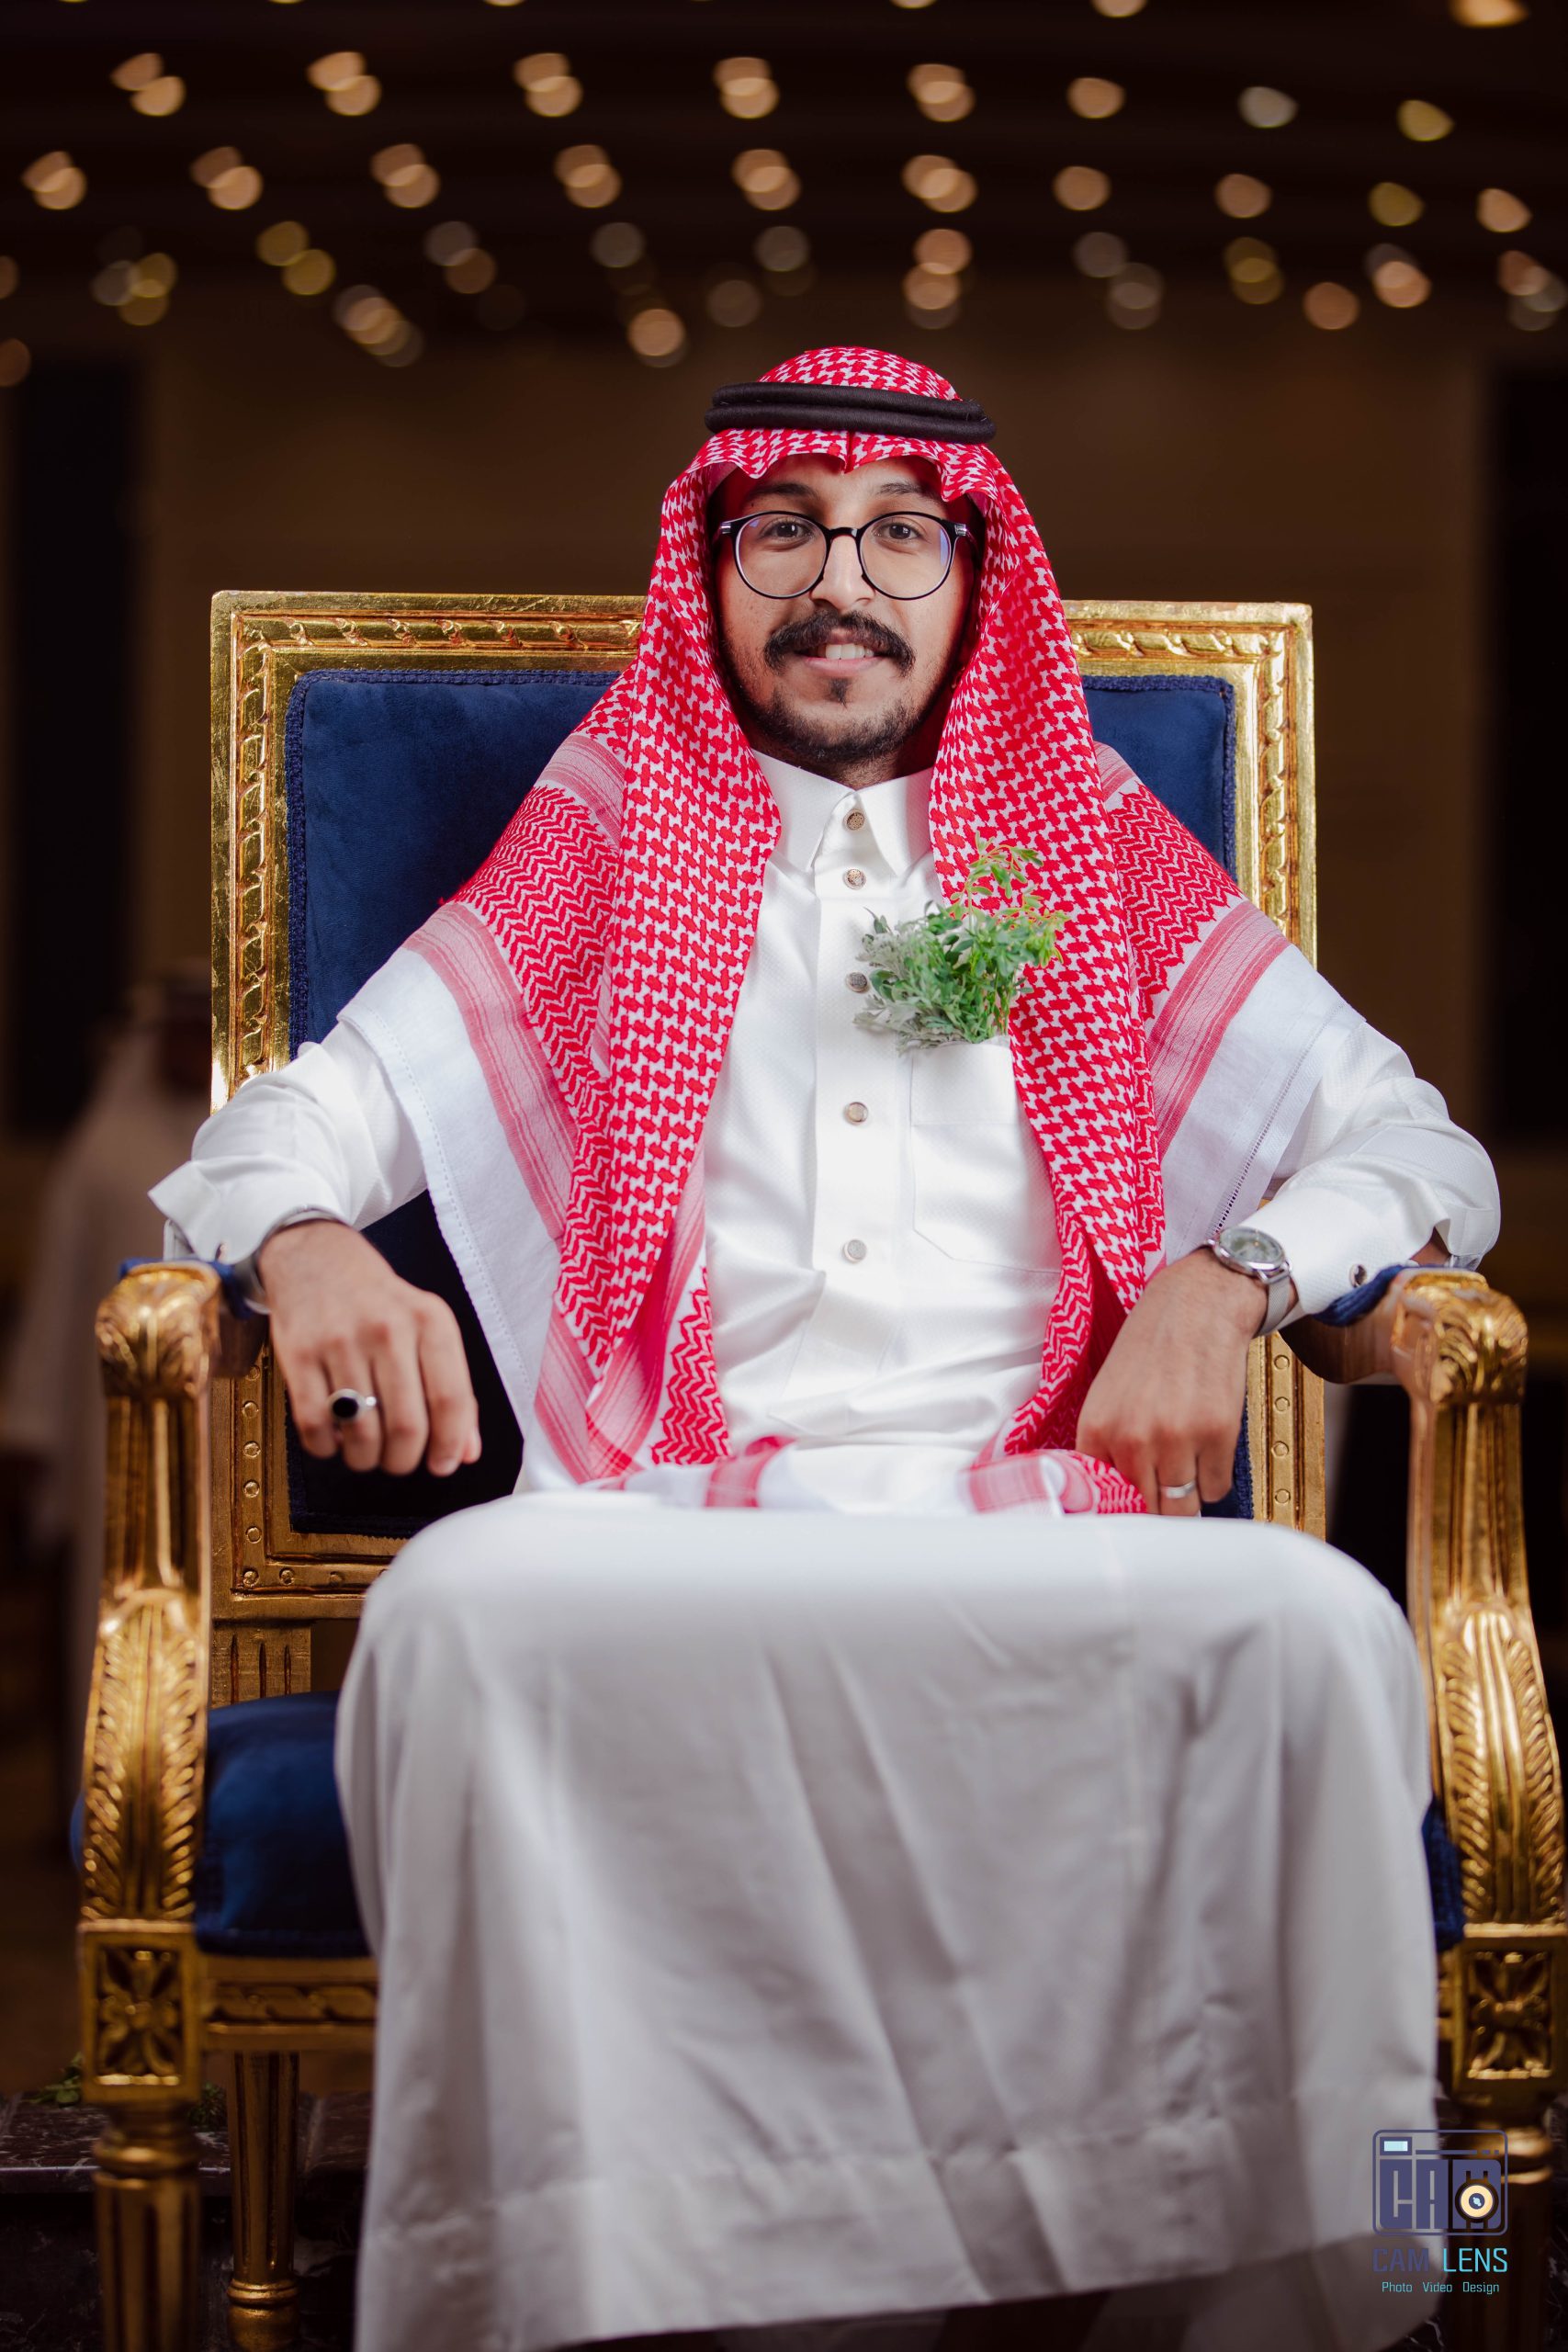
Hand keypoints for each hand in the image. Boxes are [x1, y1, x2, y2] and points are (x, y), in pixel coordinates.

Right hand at [257, 1220, 481, 1477]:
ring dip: (365, 1459)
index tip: (441, 1465)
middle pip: (406, 1426)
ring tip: (366, 1451)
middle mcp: (387, 1330)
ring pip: (361, 1433)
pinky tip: (334, 1439)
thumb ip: (452, 1389)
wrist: (316, 1258)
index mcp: (430, 1321)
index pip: (451, 1399)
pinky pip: (315, 1425)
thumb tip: (465, 1452)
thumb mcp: (427, 1329)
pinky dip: (327, 1448)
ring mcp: (340, 1342)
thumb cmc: (379, 1303)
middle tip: (398, 1460)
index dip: (448, 1445)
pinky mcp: (298, 1355)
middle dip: (403, 1460)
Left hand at [1075, 1249, 1282, 1517]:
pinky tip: (1207, 1448)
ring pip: (1183, 1507)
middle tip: (1164, 1484)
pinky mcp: (1217, 1434)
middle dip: (1157, 1503)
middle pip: (1146, 1510)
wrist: (1197, 1305)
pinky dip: (1214, 1477)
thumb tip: (1114, 1496)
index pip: (1104, 1499)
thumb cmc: (1152, 1345)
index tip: (1133, 1506)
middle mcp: (1133, 1439)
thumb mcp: (1108, 1393)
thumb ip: (1106, 1444)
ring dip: (1187, 1493)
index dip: (1122, 1505)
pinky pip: (1215, 1487)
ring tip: (1186, 1462)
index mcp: (1098, 1429)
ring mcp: (1177, 1439)